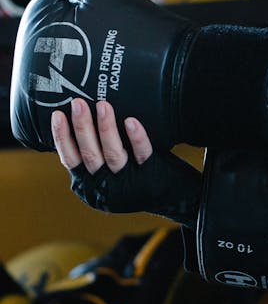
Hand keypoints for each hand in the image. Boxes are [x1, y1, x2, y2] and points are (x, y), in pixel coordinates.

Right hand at [52, 99, 201, 226]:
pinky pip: (142, 155)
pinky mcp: (150, 176)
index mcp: (91, 186)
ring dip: (106, 128)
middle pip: (89, 155)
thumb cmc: (137, 180)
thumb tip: (82, 119)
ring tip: (103, 106)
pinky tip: (132, 122)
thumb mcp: (110, 175)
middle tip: (78, 103)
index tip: (57, 115)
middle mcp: (106, 188)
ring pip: (113, 155)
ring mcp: (128, 184)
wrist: (175, 200)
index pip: (71, 160)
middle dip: (81, 127)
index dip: (62, 138)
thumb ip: (97, 156)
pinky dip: (136, 138)